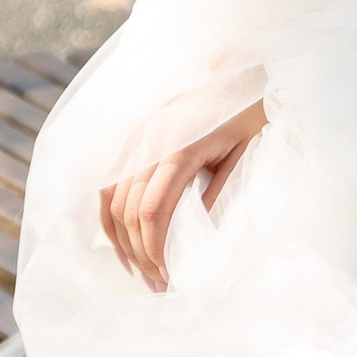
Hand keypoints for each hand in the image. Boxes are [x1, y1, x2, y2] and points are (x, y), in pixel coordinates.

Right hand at [99, 103, 266, 292]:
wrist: (237, 71)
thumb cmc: (247, 114)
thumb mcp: (242, 157)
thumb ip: (218, 195)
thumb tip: (196, 241)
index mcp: (178, 148)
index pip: (153, 210)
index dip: (155, 249)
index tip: (169, 276)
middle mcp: (148, 143)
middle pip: (129, 211)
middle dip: (141, 253)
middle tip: (159, 284)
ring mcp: (135, 139)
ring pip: (112, 201)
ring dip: (123, 241)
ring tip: (141, 271)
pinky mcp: (132, 139)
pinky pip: (110, 185)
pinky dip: (111, 217)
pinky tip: (123, 244)